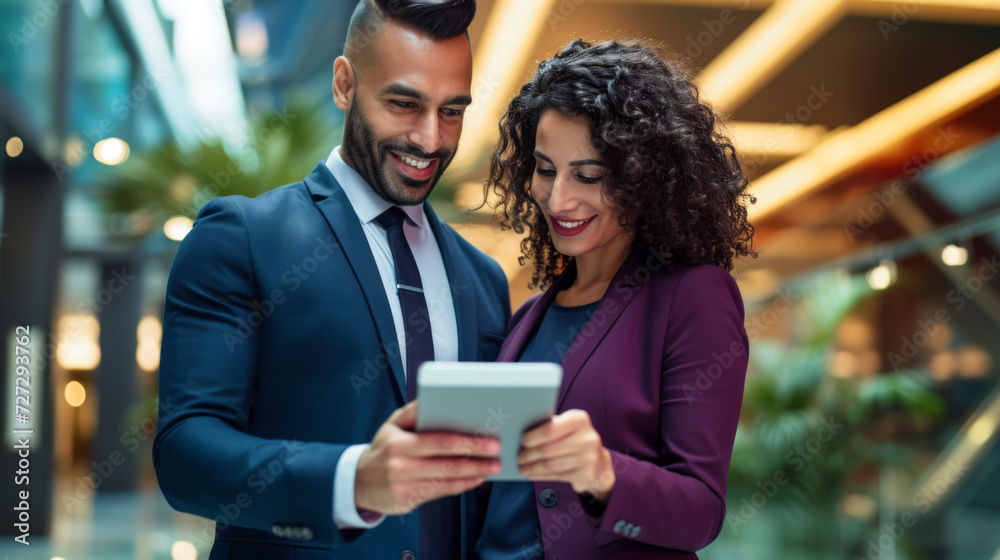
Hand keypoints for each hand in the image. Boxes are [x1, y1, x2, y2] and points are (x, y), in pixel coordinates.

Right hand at [355, 400, 500, 514]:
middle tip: (496, 454)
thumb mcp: (392, 425)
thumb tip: (435, 397)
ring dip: (474, 473)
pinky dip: (462, 485)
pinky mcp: (409, 501)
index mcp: (398, 442)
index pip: (439, 441)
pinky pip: (441, 492)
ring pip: (447, 479)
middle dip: (476, 458)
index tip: (488, 440)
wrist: (359, 482)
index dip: (467, 441)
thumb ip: (414, 411)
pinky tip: (475, 479)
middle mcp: (400, 465)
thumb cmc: (383, 448)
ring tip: (492, 467)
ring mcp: (404, 485)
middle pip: (447, 462)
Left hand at [518, 409, 615, 502]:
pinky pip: (557, 476)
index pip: (551, 429)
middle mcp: (587, 438)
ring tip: (522, 467)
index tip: (522, 441)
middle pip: (549, 449)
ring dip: (533, 467)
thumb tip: (521, 428)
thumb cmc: (574, 439)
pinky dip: (541, 476)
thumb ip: (550, 424)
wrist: (599, 462)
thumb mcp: (567, 426)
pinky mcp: (585, 475)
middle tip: (518, 457)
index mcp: (579, 420)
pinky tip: (532, 474)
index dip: (533, 436)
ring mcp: (588, 458)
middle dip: (529, 454)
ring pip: (551, 465)